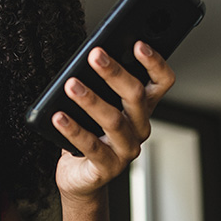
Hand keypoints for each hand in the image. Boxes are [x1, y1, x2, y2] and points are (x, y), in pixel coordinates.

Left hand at [53, 42, 174, 200]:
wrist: (81, 177)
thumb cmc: (91, 132)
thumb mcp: (100, 104)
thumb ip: (102, 84)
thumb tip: (92, 56)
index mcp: (143, 107)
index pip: (162, 81)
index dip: (155, 63)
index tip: (138, 44)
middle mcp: (140, 127)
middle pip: (136, 96)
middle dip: (115, 73)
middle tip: (95, 55)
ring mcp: (126, 149)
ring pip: (114, 121)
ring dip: (91, 100)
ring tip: (71, 85)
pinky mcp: (108, 167)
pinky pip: (91, 146)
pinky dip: (74, 130)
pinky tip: (59, 116)